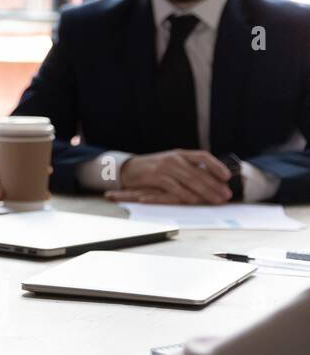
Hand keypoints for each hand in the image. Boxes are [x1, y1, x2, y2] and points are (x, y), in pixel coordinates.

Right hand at [106, 149, 232, 203]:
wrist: (127, 169)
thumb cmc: (152, 169)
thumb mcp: (171, 165)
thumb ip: (187, 170)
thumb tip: (210, 181)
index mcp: (180, 154)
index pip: (203, 156)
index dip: (216, 166)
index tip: (227, 177)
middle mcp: (174, 158)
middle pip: (199, 172)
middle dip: (215, 185)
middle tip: (226, 195)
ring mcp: (165, 167)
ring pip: (190, 180)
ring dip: (205, 192)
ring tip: (216, 200)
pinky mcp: (156, 177)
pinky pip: (175, 187)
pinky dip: (186, 194)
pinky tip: (194, 200)